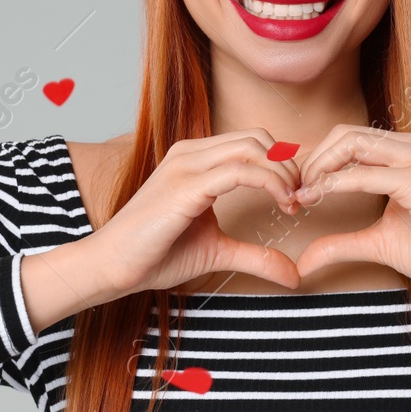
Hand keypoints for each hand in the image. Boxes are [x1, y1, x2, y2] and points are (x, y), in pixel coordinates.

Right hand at [86, 129, 303, 297]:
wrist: (111, 267)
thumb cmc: (154, 255)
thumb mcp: (218, 252)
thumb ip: (256, 256)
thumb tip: (295, 274)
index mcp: (195, 160)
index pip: (251, 142)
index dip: (281, 164)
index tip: (296, 198)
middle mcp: (190, 154)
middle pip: (257, 137)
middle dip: (288, 166)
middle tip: (299, 199)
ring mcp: (186, 166)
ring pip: (252, 147)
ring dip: (282, 173)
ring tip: (291, 203)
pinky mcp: (185, 186)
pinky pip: (239, 171)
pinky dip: (269, 183)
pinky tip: (280, 204)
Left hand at [290, 125, 410, 293]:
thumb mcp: (377, 242)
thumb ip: (341, 243)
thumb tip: (304, 261)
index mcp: (405, 152)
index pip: (349, 139)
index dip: (317, 161)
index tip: (297, 190)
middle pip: (344, 134)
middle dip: (312, 160)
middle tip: (295, 191)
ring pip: (350, 143)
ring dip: (318, 168)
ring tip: (303, 195)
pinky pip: (362, 175)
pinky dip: (333, 185)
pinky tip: (317, 199)